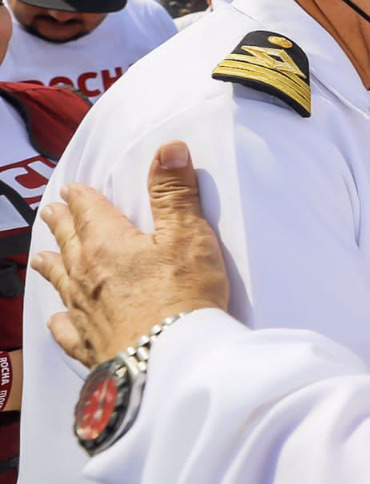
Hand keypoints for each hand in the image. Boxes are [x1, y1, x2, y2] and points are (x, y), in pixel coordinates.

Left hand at [30, 141, 229, 367]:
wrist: (168, 360)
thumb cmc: (183, 295)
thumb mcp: (188, 234)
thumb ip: (175, 192)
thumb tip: (168, 148)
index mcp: (108, 243)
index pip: (88, 211)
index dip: (81, 197)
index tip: (72, 189)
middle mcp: (87, 275)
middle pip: (69, 242)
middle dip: (61, 225)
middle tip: (50, 212)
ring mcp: (85, 312)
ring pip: (61, 282)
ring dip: (52, 266)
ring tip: (41, 257)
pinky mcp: (91, 345)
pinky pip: (67, 330)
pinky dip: (60, 322)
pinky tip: (56, 320)